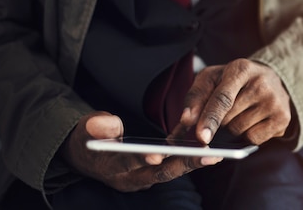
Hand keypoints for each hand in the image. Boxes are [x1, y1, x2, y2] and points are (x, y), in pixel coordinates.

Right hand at [61, 111, 220, 191]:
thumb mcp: (85, 129)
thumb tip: (111, 124)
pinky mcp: (156, 167)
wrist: (89, 154)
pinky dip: (188, 147)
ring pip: (172, 168)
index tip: (157, 155)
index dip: (142, 159)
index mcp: (112, 168)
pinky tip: (204, 137)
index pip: (129, 164)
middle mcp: (131, 177)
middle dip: (185, 164)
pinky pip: (175, 158)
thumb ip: (97, 126)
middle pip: (161, 172)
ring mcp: (145, 174)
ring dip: (194, 160)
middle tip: (210, 155)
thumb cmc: (88, 138)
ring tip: (216, 151)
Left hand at [173, 59, 291, 144]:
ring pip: (239, 131)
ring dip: (231, 130)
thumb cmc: (234, 80)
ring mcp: (275, 102)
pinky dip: (246, 136)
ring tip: (239, 113)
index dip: (210, 118)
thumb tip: (186, 120)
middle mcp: (262, 84)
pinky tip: (251, 121)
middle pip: (228, 119)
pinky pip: (253, 140)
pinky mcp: (283, 119)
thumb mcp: (211, 78)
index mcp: (241, 69)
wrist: (270, 79)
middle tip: (221, 112)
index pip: (223, 98)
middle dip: (217, 123)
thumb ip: (195, 96)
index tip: (201, 137)